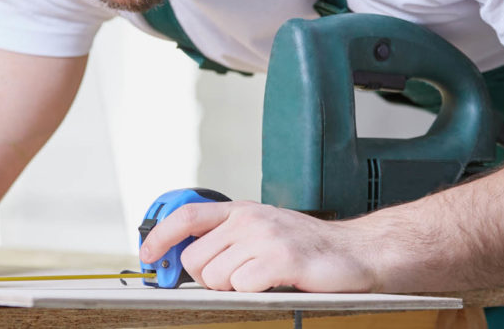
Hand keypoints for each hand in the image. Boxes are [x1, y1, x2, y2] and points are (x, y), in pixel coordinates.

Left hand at [139, 201, 376, 291]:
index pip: (185, 217)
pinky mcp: (282, 259)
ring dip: (233, 287)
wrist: (357, 252)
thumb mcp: (260, 230)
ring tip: (261, 278)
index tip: (146, 257)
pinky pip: (243, 286)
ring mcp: (265, 237)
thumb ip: (225, 238)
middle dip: (207, 278)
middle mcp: (248, 220)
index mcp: (239, 211)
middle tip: (236, 278)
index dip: (159, 238)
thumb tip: (182, 258)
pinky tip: (274, 283)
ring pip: (216, 277)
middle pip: (194, 259)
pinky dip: (254, 292)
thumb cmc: (306, 246)